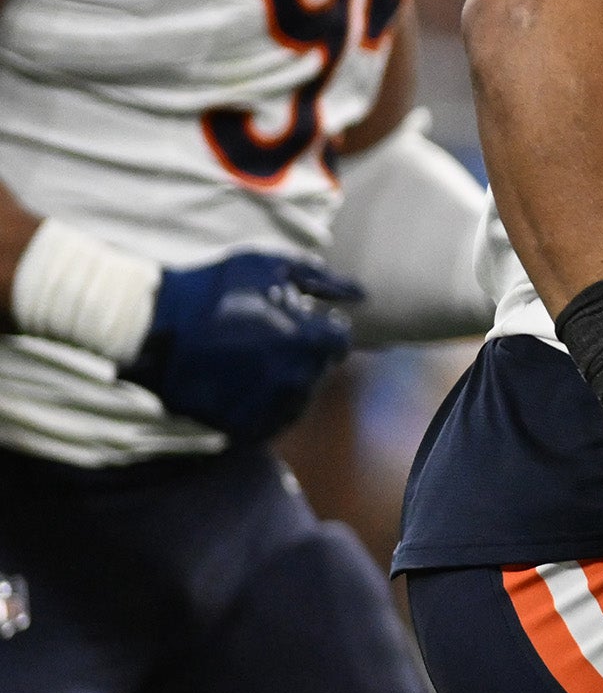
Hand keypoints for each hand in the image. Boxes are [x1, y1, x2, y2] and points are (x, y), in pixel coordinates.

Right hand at [128, 252, 360, 442]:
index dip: (322, 330)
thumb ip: (322, 279)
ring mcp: (264, 405)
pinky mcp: (238, 425)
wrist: (152, 326)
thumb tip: (361, 294)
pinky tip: (245, 385)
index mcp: (306, 341)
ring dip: (286, 380)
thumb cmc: (214, 289)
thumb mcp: (269, 266)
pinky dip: (265, 406)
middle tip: (272, 339)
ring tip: (257, 360)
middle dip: (304, 354)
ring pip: (297, 399)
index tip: (301, 322)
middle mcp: (292, 378)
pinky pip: (270, 422)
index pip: (339, 343)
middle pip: (318, 371)